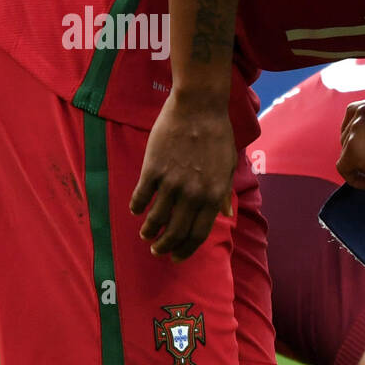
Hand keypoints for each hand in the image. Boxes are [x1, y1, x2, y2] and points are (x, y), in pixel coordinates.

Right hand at [129, 92, 234, 259]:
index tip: (177, 257)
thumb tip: (226, 215)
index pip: (199, 233)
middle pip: (176, 232)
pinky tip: (135, 210)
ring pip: (156, 218)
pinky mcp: (153, 169)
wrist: (199, 107)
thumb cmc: (217, 135)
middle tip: (157, 250)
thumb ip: (224, 193)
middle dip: (165, 246)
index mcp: (214, 195)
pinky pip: (141, 196)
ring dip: (148, 231)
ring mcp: (172, 182)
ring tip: (145, 234)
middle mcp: (194, 193)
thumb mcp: (229, 166)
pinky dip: (137, 207)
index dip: (187, 249)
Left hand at [336, 96, 364, 188]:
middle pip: (347, 134)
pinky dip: (355, 179)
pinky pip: (344, 169)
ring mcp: (356, 128)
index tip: (364, 147)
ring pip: (346, 152)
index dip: (357, 134)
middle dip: (359, 152)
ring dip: (361, 166)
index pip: (355, 114)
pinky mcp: (352, 148)